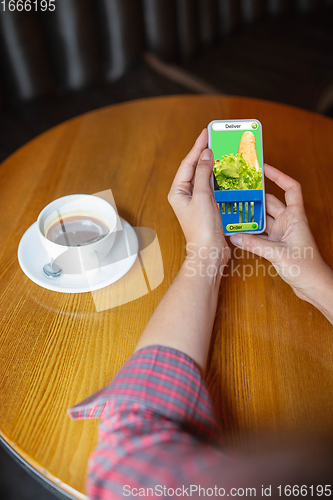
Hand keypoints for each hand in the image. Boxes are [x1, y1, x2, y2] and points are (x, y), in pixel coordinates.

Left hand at [168, 129, 229, 267]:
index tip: (206, 134)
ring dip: (213, 165)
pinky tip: (226, 172)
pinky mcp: (207, 207)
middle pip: (195, 169)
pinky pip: (212, 187)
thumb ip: (203, 174)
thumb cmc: (202, 229)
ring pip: (204, 177)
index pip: (187, 164)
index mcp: (178, 192)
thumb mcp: (203, 196)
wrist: (210, 252)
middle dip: (204, 154)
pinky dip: (219, 178)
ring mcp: (196, 201)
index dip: (197, 147)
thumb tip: (206, 155)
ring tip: (222, 152)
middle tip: (215, 139)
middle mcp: (185, 195)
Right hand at [230, 164, 332, 303]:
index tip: (263, 168)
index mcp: (295, 217)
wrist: (313, 286)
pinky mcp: (277, 245)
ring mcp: (282, 233)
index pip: (290, 188)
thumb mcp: (278, 253)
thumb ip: (254, 244)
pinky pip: (260, 234)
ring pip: (263, 218)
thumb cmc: (306, 268)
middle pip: (271, 202)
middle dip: (255, 196)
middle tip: (238, 190)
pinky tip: (237, 232)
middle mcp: (289, 222)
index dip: (278, 176)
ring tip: (233, 209)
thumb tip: (235, 236)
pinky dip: (250, 232)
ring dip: (250, 215)